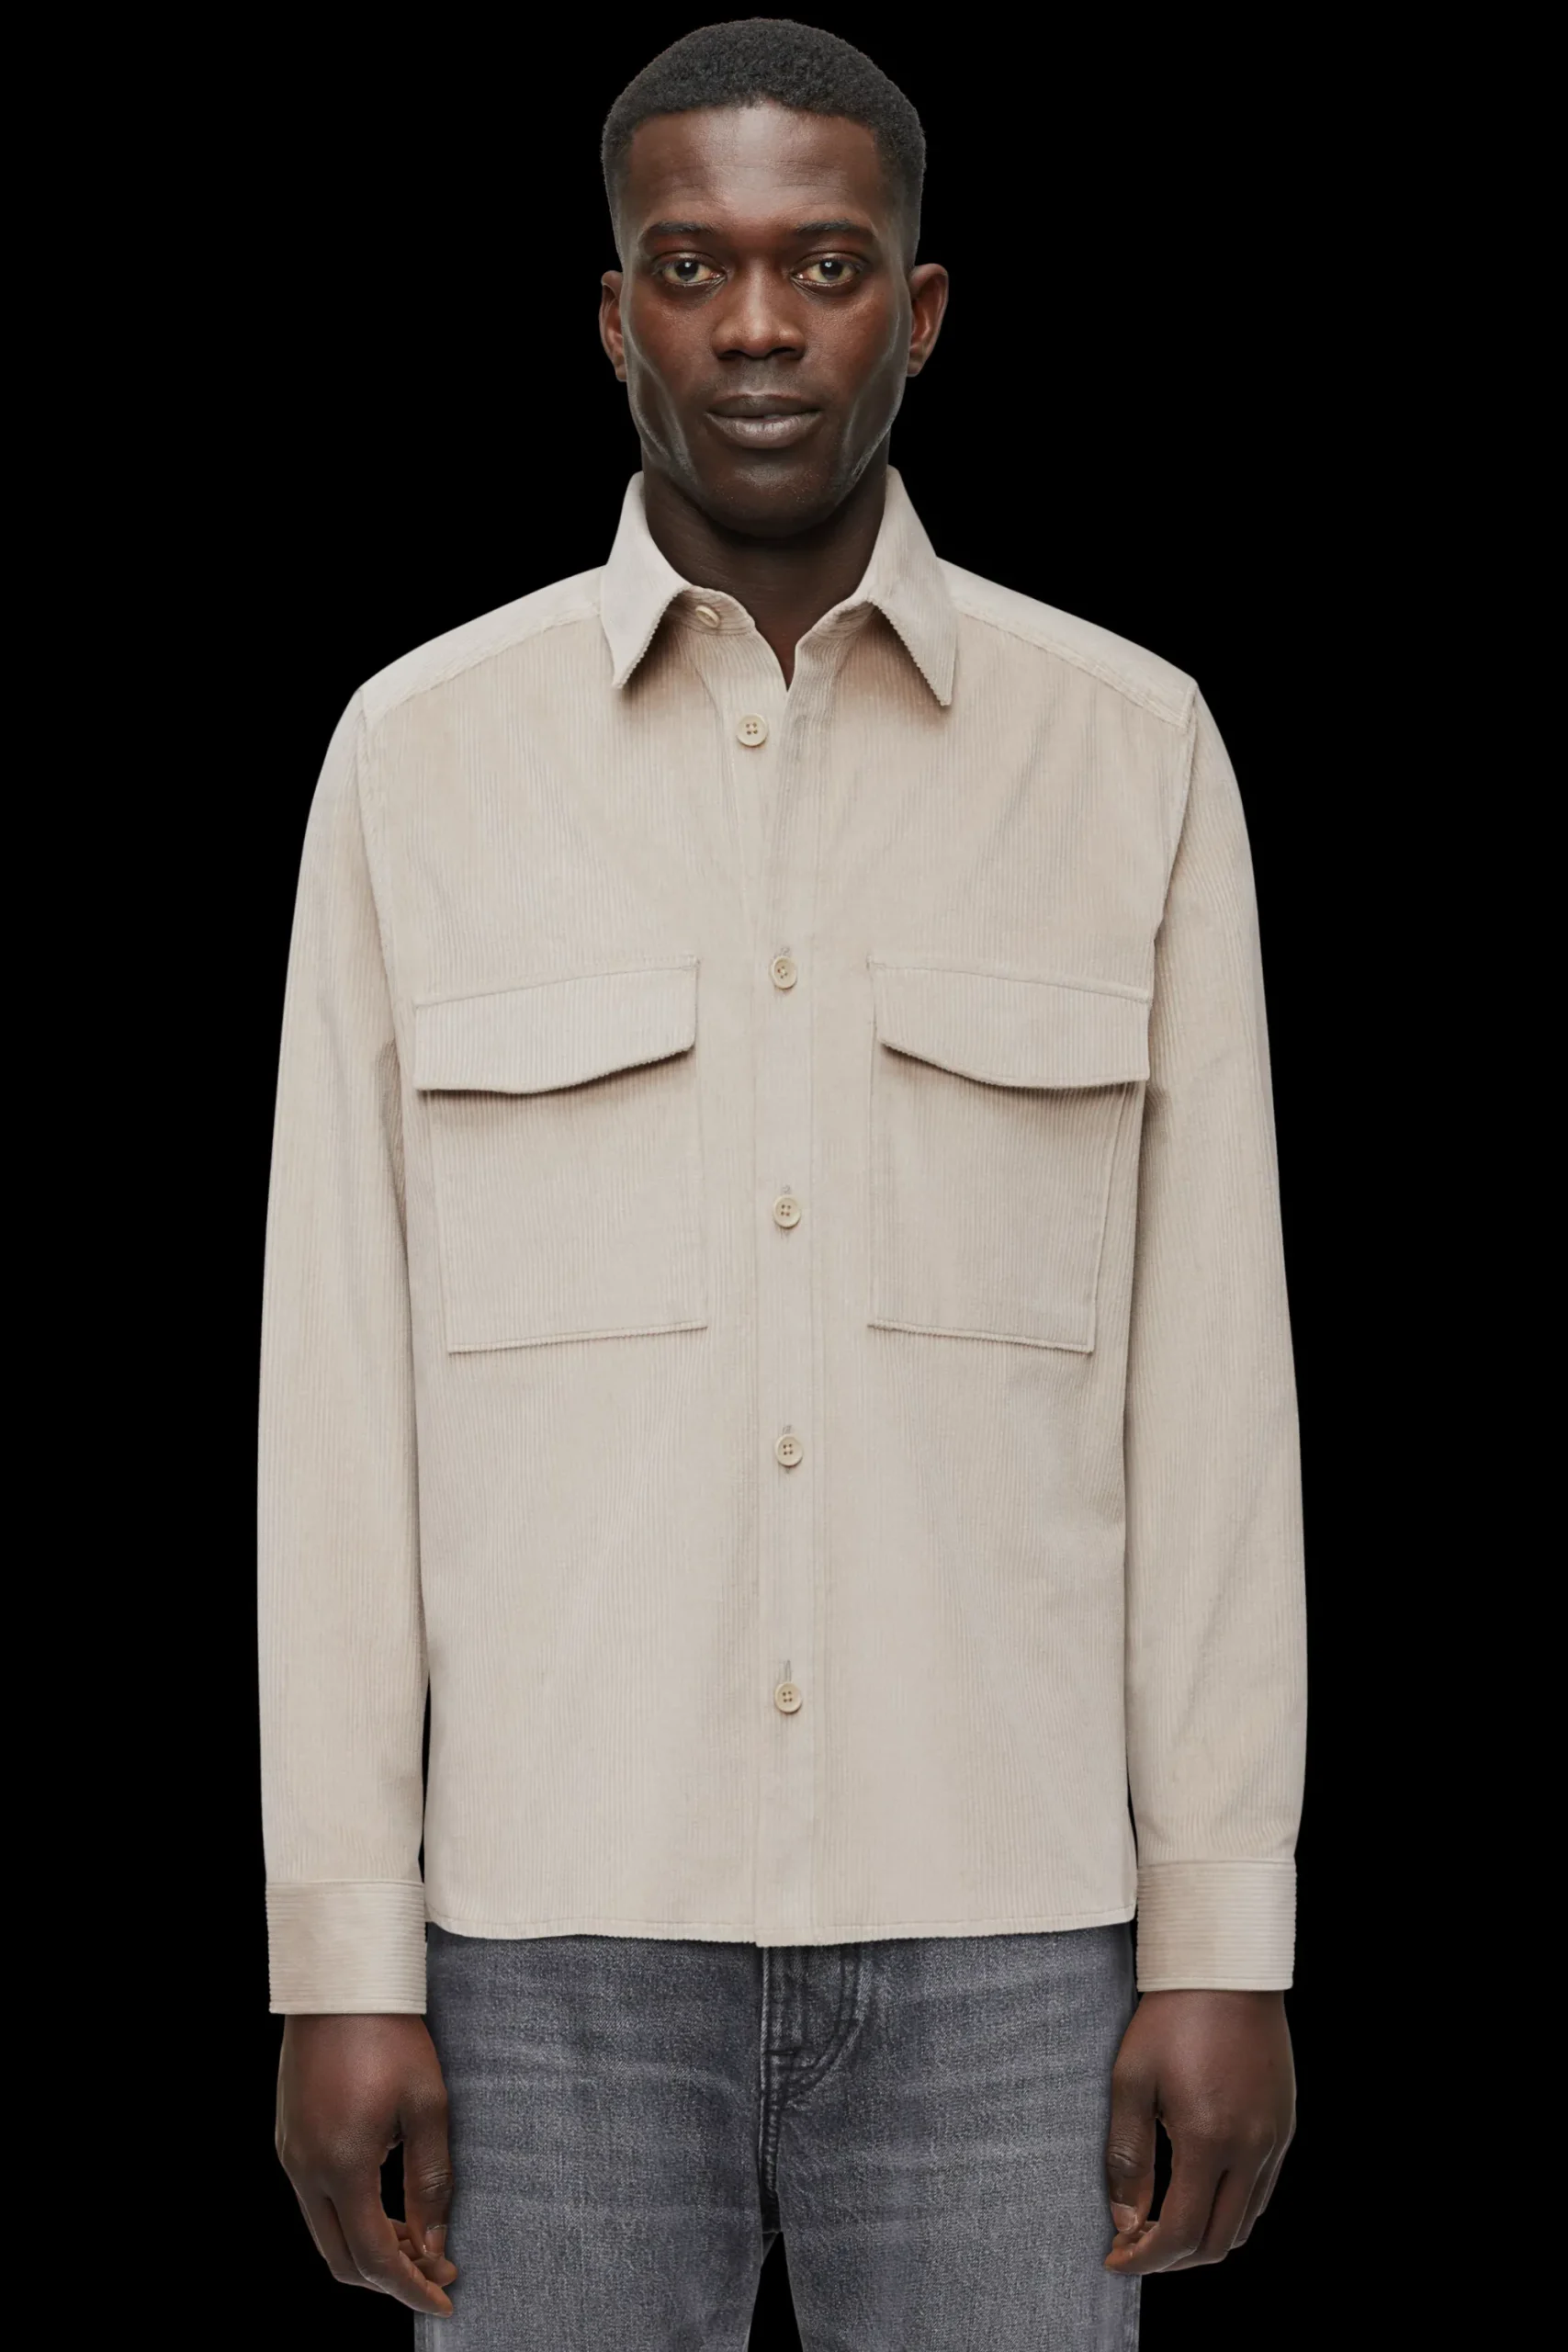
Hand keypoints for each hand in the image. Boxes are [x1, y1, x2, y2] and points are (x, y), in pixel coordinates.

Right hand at [276, 2014, 458, 2316]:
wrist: (340, 1981)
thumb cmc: (392, 2034)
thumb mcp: (428, 2105)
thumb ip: (432, 2181)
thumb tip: (436, 2243)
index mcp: (342, 2165)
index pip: (376, 2257)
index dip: (412, 2287)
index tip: (445, 2298)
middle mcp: (305, 2169)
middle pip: (342, 2260)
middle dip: (391, 2277)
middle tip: (437, 2267)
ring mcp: (290, 2154)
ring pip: (325, 2233)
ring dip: (368, 2247)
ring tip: (417, 2236)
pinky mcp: (287, 2137)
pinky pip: (315, 2201)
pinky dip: (349, 2218)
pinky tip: (385, 2202)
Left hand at [1103, 1989, 1294, 2274]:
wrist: (1226, 1970)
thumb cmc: (1169, 2018)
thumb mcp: (1131, 2080)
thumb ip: (1127, 2156)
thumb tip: (1125, 2219)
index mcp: (1208, 2139)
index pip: (1179, 2234)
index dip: (1144, 2259)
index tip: (1114, 2261)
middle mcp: (1251, 2149)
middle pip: (1216, 2242)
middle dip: (1172, 2260)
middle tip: (1134, 2250)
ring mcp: (1274, 2140)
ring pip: (1244, 2223)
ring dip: (1202, 2238)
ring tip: (1161, 2227)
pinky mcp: (1284, 2127)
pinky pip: (1261, 2193)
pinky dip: (1229, 2211)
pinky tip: (1197, 2194)